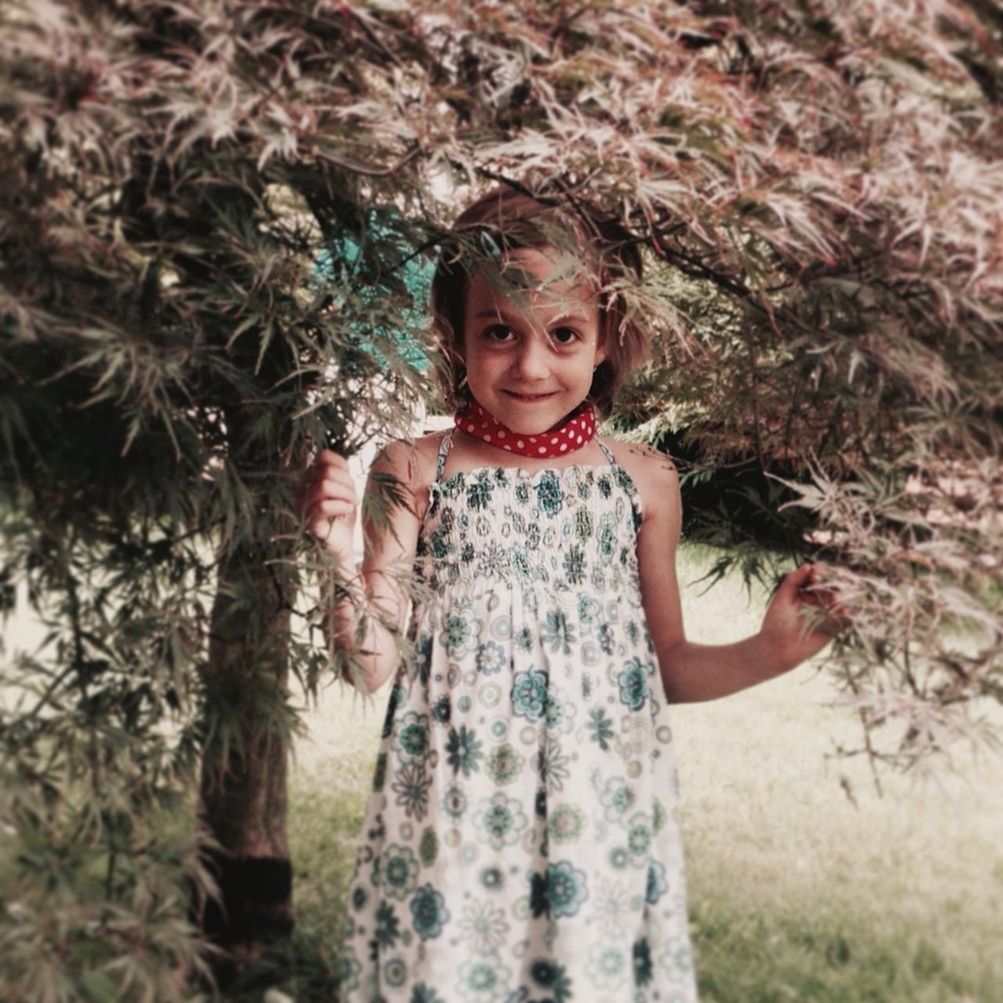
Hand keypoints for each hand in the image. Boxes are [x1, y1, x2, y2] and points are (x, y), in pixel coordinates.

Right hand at [299, 449, 357, 563]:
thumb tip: (323, 453)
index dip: (342, 468)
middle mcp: (301, 490)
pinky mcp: (309, 524)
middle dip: (347, 484)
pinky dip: (341, 506)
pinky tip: (348, 511)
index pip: (324, 457)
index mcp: (308, 479)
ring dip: (346, 495)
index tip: (349, 483)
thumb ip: (338, 470)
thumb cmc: (343, 516)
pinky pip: (322, 506)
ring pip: (323, 486)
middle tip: (354, 498)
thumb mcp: (345, 489)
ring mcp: (303, 507)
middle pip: (327, 472)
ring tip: (352, 505)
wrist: (343, 546)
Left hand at [760, 563, 846, 670]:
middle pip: (832, 587)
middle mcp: (820, 600)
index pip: (818, 578)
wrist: (777, 648)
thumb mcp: (782, 597)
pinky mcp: (834, 627)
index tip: (817, 572)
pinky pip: (844, 618)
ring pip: (841, 601)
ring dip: (842, 597)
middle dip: (834, 583)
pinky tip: (846, 609)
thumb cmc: (776, 621)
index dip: (820, 573)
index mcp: (807, 591)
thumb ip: (793, 580)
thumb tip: (808, 565)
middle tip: (832, 581)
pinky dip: (847, 613)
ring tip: (836, 597)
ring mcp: (828, 613)